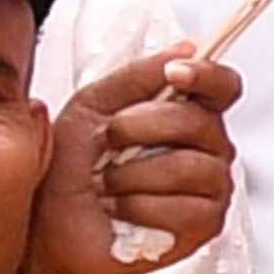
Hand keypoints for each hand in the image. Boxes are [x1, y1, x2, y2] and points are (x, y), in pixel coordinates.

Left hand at [27, 46, 243, 273]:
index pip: (222, 86)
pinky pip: (184, 208)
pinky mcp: (204, 225)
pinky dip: (138, 208)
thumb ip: (137, 76)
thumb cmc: (71, 169)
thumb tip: (187, 48)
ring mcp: (211, 188)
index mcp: (185, 115)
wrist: (51, 224)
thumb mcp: (92, 107)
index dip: (207, 75)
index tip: (175, 74)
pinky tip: (121, 210)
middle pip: (199, 121)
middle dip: (138, 128)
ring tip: (108, 185)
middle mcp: (207, 149)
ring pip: (188, 166)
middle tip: (108, 143)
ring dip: (130, 175)